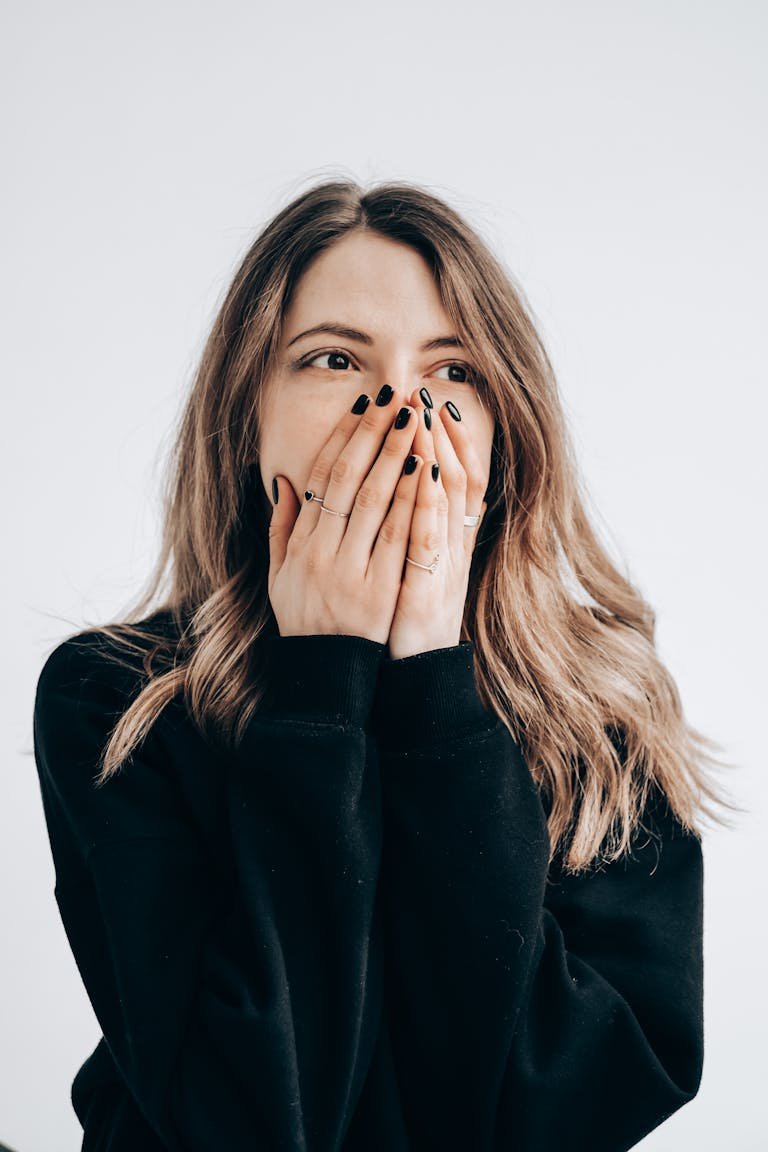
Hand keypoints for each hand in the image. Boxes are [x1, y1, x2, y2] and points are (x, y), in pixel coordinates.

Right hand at [268, 386, 427, 643]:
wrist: (325, 679)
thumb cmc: (306, 622)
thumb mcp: (280, 576)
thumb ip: (282, 528)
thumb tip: (286, 480)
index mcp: (301, 545)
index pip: (323, 479)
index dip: (343, 439)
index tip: (364, 406)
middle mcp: (323, 553)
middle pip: (350, 480)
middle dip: (375, 434)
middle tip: (395, 396)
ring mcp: (351, 572)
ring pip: (375, 502)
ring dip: (397, 455)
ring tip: (415, 418)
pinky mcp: (380, 591)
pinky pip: (399, 537)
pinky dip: (412, 501)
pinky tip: (428, 469)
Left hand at [386, 388, 486, 660]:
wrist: (415, 677)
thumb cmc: (405, 622)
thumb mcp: (409, 572)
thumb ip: (408, 532)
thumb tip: (414, 494)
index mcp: (441, 542)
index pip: (449, 480)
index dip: (444, 443)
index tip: (432, 405)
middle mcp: (449, 548)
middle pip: (452, 479)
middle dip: (437, 434)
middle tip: (426, 393)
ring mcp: (443, 567)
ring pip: (447, 499)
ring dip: (437, 454)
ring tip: (426, 414)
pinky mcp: (429, 588)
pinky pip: (430, 537)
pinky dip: (429, 502)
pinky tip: (425, 471)